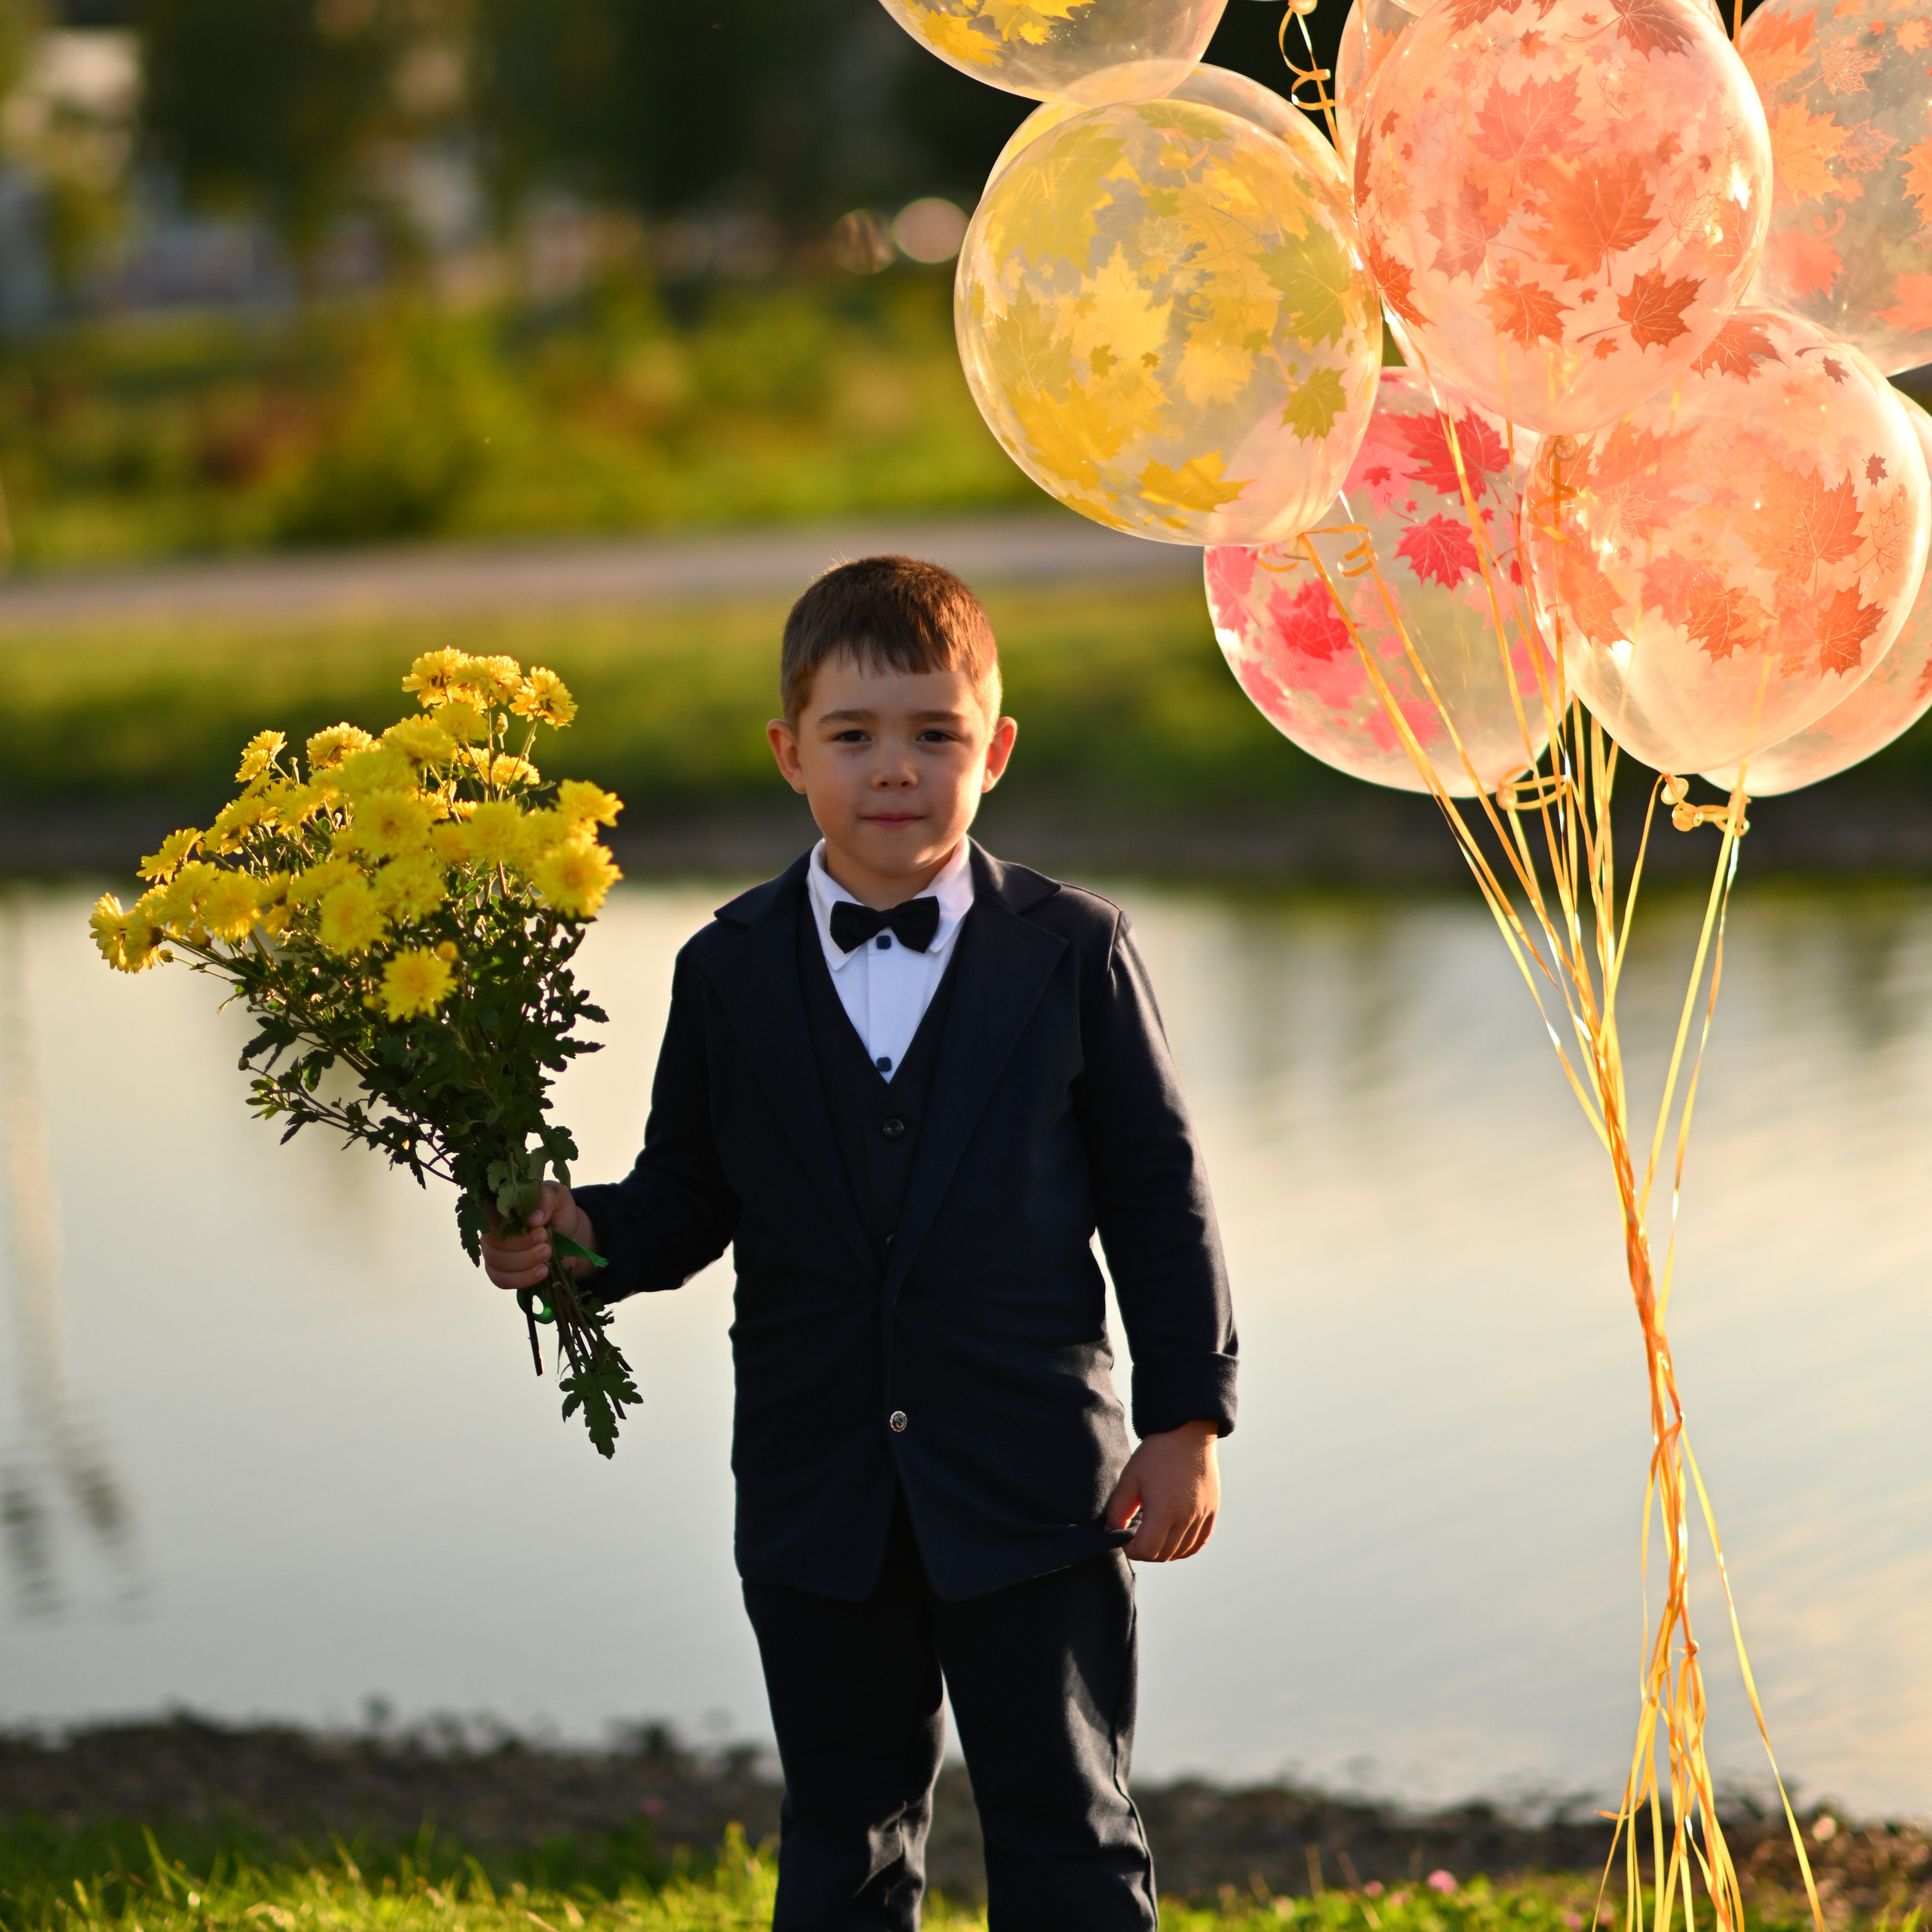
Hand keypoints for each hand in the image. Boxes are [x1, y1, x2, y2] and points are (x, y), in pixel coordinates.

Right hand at [479, 1180, 597, 1290]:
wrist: (571, 1237)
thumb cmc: (558, 1212)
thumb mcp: (558, 1197)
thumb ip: (546, 1198)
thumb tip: (533, 1219)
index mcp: (499, 1208)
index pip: (487, 1214)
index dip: (508, 1222)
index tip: (536, 1225)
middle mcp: (491, 1231)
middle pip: (493, 1242)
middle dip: (522, 1244)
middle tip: (545, 1240)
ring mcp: (493, 1253)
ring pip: (497, 1262)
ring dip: (525, 1261)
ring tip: (548, 1254)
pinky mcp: (501, 1273)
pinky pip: (501, 1280)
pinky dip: (523, 1278)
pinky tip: (542, 1272)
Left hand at [1105, 1420, 1220, 1561]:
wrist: (1187, 1432)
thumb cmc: (1156, 1453)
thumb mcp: (1130, 1479)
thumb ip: (1118, 1510)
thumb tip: (1112, 1532)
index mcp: (1164, 1511)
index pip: (1148, 1551)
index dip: (1132, 1550)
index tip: (1124, 1539)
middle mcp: (1187, 1517)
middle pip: (1165, 1554)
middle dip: (1146, 1551)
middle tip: (1135, 1536)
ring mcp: (1202, 1515)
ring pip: (1182, 1551)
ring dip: (1165, 1550)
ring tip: (1153, 1535)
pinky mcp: (1212, 1510)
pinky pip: (1199, 1542)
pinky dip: (1185, 1547)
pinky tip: (1173, 1539)